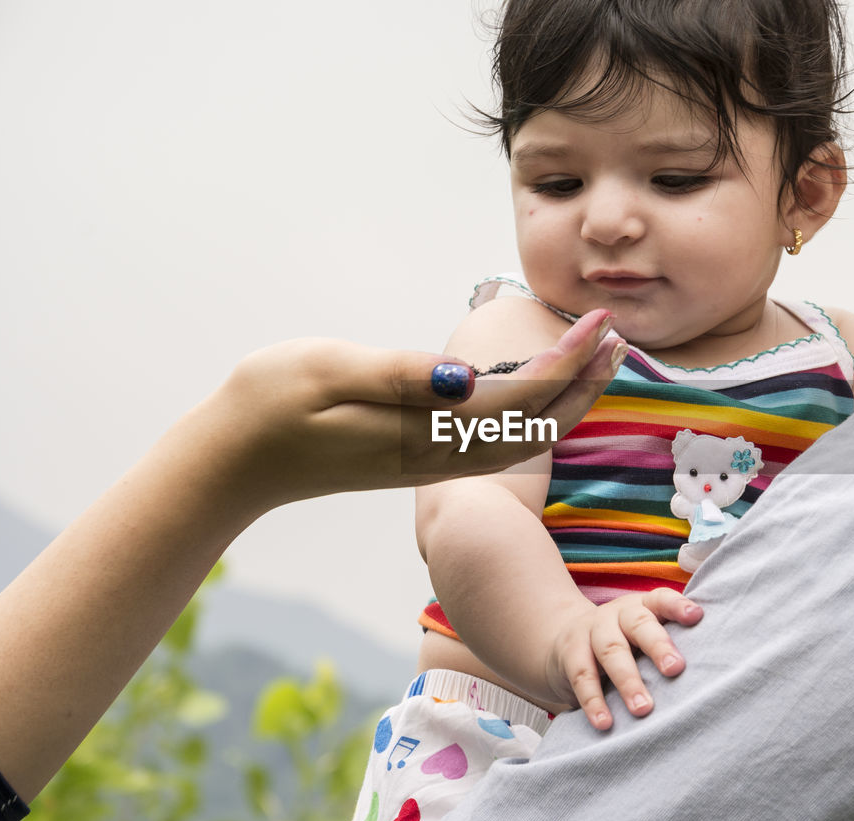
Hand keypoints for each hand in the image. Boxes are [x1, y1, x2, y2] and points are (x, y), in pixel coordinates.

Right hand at [188, 309, 622, 510]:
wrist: (234, 463)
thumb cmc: (269, 405)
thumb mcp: (326, 374)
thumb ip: (398, 376)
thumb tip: (465, 378)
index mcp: (423, 433)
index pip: (518, 401)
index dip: (567, 364)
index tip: (601, 324)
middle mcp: (438, 456)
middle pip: (535, 426)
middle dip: (584, 382)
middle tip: (619, 335)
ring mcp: (431, 462)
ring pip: (521, 438)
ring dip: (565, 400)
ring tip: (598, 358)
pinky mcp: (420, 457)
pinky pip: (496, 440)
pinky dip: (532, 413)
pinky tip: (540, 388)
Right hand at [546, 589, 703, 730]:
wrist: (562, 641)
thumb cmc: (622, 643)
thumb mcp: (642, 635)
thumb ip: (669, 644)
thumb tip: (713, 675)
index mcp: (642, 606)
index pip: (662, 599)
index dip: (678, 606)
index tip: (697, 617)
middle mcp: (618, 613)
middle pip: (639, 624)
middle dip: (658, 646)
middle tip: (676, 669)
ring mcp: (591, 630)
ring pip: (611, 651)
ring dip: (628, 680)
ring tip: (643, 709)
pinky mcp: (570, 653)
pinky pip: (582, 677)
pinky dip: (594, 701)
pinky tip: (605, 723)